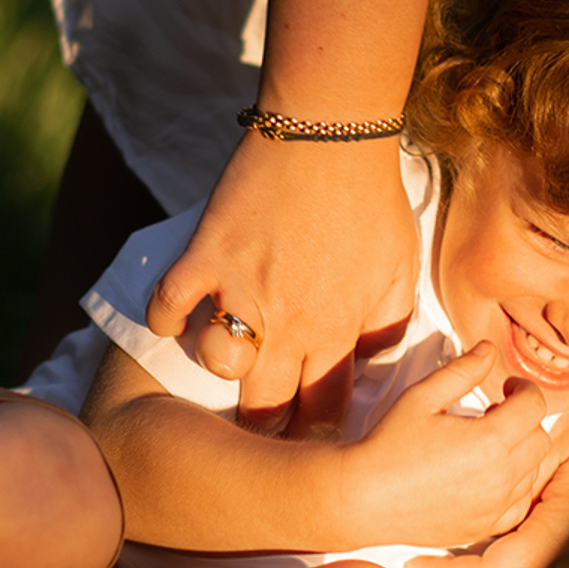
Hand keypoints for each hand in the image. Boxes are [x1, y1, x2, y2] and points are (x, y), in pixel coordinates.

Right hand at [145, 132, 416, 431]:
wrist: (332, 133)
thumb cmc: (372, 198)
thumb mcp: (401, 268)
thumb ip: (389, 324)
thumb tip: (372, 363)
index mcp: (339, 330)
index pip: (322, 414)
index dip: (314, 434)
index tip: (306, 433)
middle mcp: (290, 322)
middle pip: (266, 407)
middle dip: (265, 423)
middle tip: (263, 414)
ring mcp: (243, 290)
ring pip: (219, 366)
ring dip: (220, 367)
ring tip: (228, 357)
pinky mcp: (206, 256)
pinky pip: (168, 309)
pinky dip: (167, 319)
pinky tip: (179, 318)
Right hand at [343, 344, 555, 547]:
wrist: (362, 498)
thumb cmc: (388, 446)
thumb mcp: (422, 396)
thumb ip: (461, 370)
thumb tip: (488, 350)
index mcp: (489, 440)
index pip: (535, 406)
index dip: (524, 389)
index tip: (507, 387)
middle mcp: (500, 477)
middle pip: (541, 439)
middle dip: (524, 419)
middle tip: (496, 413)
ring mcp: (493, 507)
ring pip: (534, 471)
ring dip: (520, 451)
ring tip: (487, 443)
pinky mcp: (483, 527)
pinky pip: (520, 504)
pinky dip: (514, 486)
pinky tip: (488, 475)